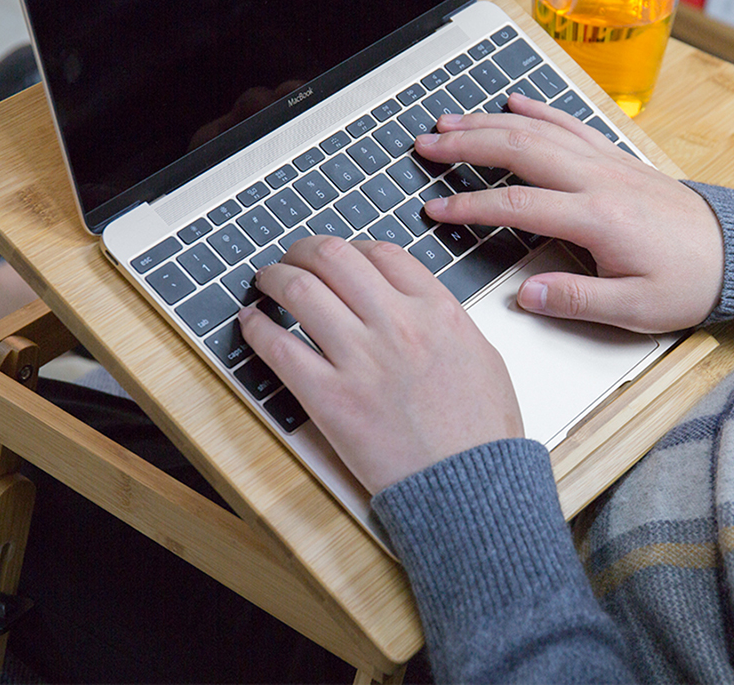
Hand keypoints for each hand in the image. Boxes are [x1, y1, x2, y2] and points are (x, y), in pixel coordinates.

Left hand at [238, 236, 521, 493]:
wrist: (471, 488)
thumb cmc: (480, 430)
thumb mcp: (481, 354)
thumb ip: (443, 318)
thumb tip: (411, 300)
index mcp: (436, 310)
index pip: (380, 252)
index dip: (350, 247)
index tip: (338, 257)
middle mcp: (397, 324)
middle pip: (333, 257)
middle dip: (303, 249)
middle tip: (292, 259)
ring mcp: (361, 359)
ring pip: (301, 289)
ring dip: (275, 277)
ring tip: (266, 282)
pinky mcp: (331, 398)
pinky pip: (280, 347)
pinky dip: (257, 328)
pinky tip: (252, 323)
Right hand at [418, 94, 723, 332]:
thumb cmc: (688, 280)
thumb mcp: (636, 308)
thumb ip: (576, 300)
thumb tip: (525, 294)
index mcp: (597, 218)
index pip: (518, 204)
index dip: (470, 206)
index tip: (436, 209)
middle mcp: (597, 180)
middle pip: (519, 149)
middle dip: (466, 144)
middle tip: (427, 143)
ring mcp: (605, 163)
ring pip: (538, 130)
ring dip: (489, 122)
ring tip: (450, 120)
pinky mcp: (614, 159)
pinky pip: (569, 124)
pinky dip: (537, 110)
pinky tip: (513, 101)